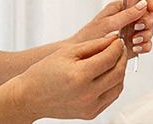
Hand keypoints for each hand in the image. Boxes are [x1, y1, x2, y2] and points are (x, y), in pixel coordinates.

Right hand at [12, 36, 126, 120]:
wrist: (31, 97)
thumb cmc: (44, 73)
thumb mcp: (66, 52)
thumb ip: (92, 45)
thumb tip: (112, 39)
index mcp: (80, 75)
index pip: (110, 58)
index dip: (117, 46)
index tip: (117, 39)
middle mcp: (87, 94)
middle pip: (118, 73)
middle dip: (122, 57)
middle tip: (119, 47)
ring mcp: (90, 107)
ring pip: (118, 87)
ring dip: (120, 71)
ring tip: (113, 60)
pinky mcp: (91, 114)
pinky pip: (111, 98)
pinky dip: (113, 85)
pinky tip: (107, 75)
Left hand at [69, 0, 152, 57]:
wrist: (83, 55)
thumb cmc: (89, 36)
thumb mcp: (107, 23)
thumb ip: (126, 15)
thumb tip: (142, 4)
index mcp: (120, 8)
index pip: (139, 0)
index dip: (149, 3)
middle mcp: (127, 19)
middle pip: (148, 16)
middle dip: (147, 23)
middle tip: (137, 28)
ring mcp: (131, 32)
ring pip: (149, 31)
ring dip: (145, 36)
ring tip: (133, 40)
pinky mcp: (132, 45)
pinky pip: (146, 44)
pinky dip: (144, 46)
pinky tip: (135, 48)